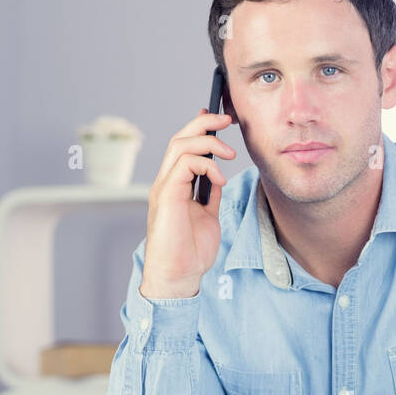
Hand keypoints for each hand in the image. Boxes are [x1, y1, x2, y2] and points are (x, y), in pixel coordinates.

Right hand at [139, 108, 237, 298]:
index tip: (219, 120)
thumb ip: (209, 196)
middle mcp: (167, 182)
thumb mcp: (208, 218)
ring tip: (230, 153)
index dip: (200, 129)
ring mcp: (165, 187)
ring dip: (208, 142)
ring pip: (180, 146)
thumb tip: (219, 178)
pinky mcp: (167, 195)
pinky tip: (221, 178)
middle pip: (180, 139)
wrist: (178, 276)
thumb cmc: (190, 253)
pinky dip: (207, 165)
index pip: (184, 148)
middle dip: (204, 124)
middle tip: (227, 119)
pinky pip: (185, 165)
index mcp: (175, 186)